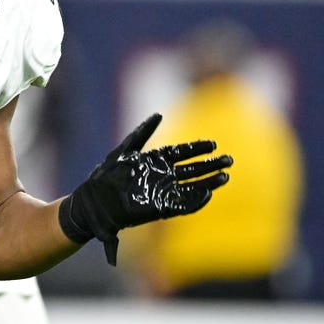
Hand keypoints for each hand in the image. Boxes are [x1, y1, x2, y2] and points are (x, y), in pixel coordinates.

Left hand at [59, 113, 232, 265]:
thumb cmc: (107, 175)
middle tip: (229, 160)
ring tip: (225, 176)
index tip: (213, 145)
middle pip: (192, 169)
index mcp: (154, 161)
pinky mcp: (160, 208)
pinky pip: (182, 205)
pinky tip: (208, 194)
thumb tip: (158, 115)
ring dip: (208, 182)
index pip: (182, 153)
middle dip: (210, 165)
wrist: (94, 202)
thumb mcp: (124, 150)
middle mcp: (162, 176)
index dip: (197, 149)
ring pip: (192, 186)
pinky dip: (196, 201)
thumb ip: (142, 133)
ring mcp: (162, 192)